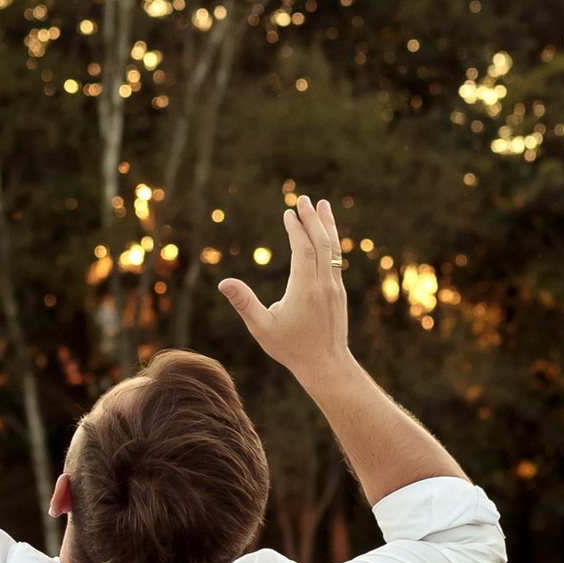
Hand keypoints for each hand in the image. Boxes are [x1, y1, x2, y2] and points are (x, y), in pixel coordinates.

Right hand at [218, 195, 353, 382]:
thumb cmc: (291, 348)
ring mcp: (334, 287)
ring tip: (322, 204)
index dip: (296, 229)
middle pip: (321, 242)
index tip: (287, 212)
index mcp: (305, 290)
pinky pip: (336, 259)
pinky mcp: (339, 292)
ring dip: (326, 225)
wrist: (326, 365)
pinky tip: (325, 234)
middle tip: (302, 197)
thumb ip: (244, 303)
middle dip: (312, 218)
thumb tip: (224, 282)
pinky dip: (330, 241)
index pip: (302, 250)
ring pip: (333, 249)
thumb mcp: (262, 328)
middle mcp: (323, 284)